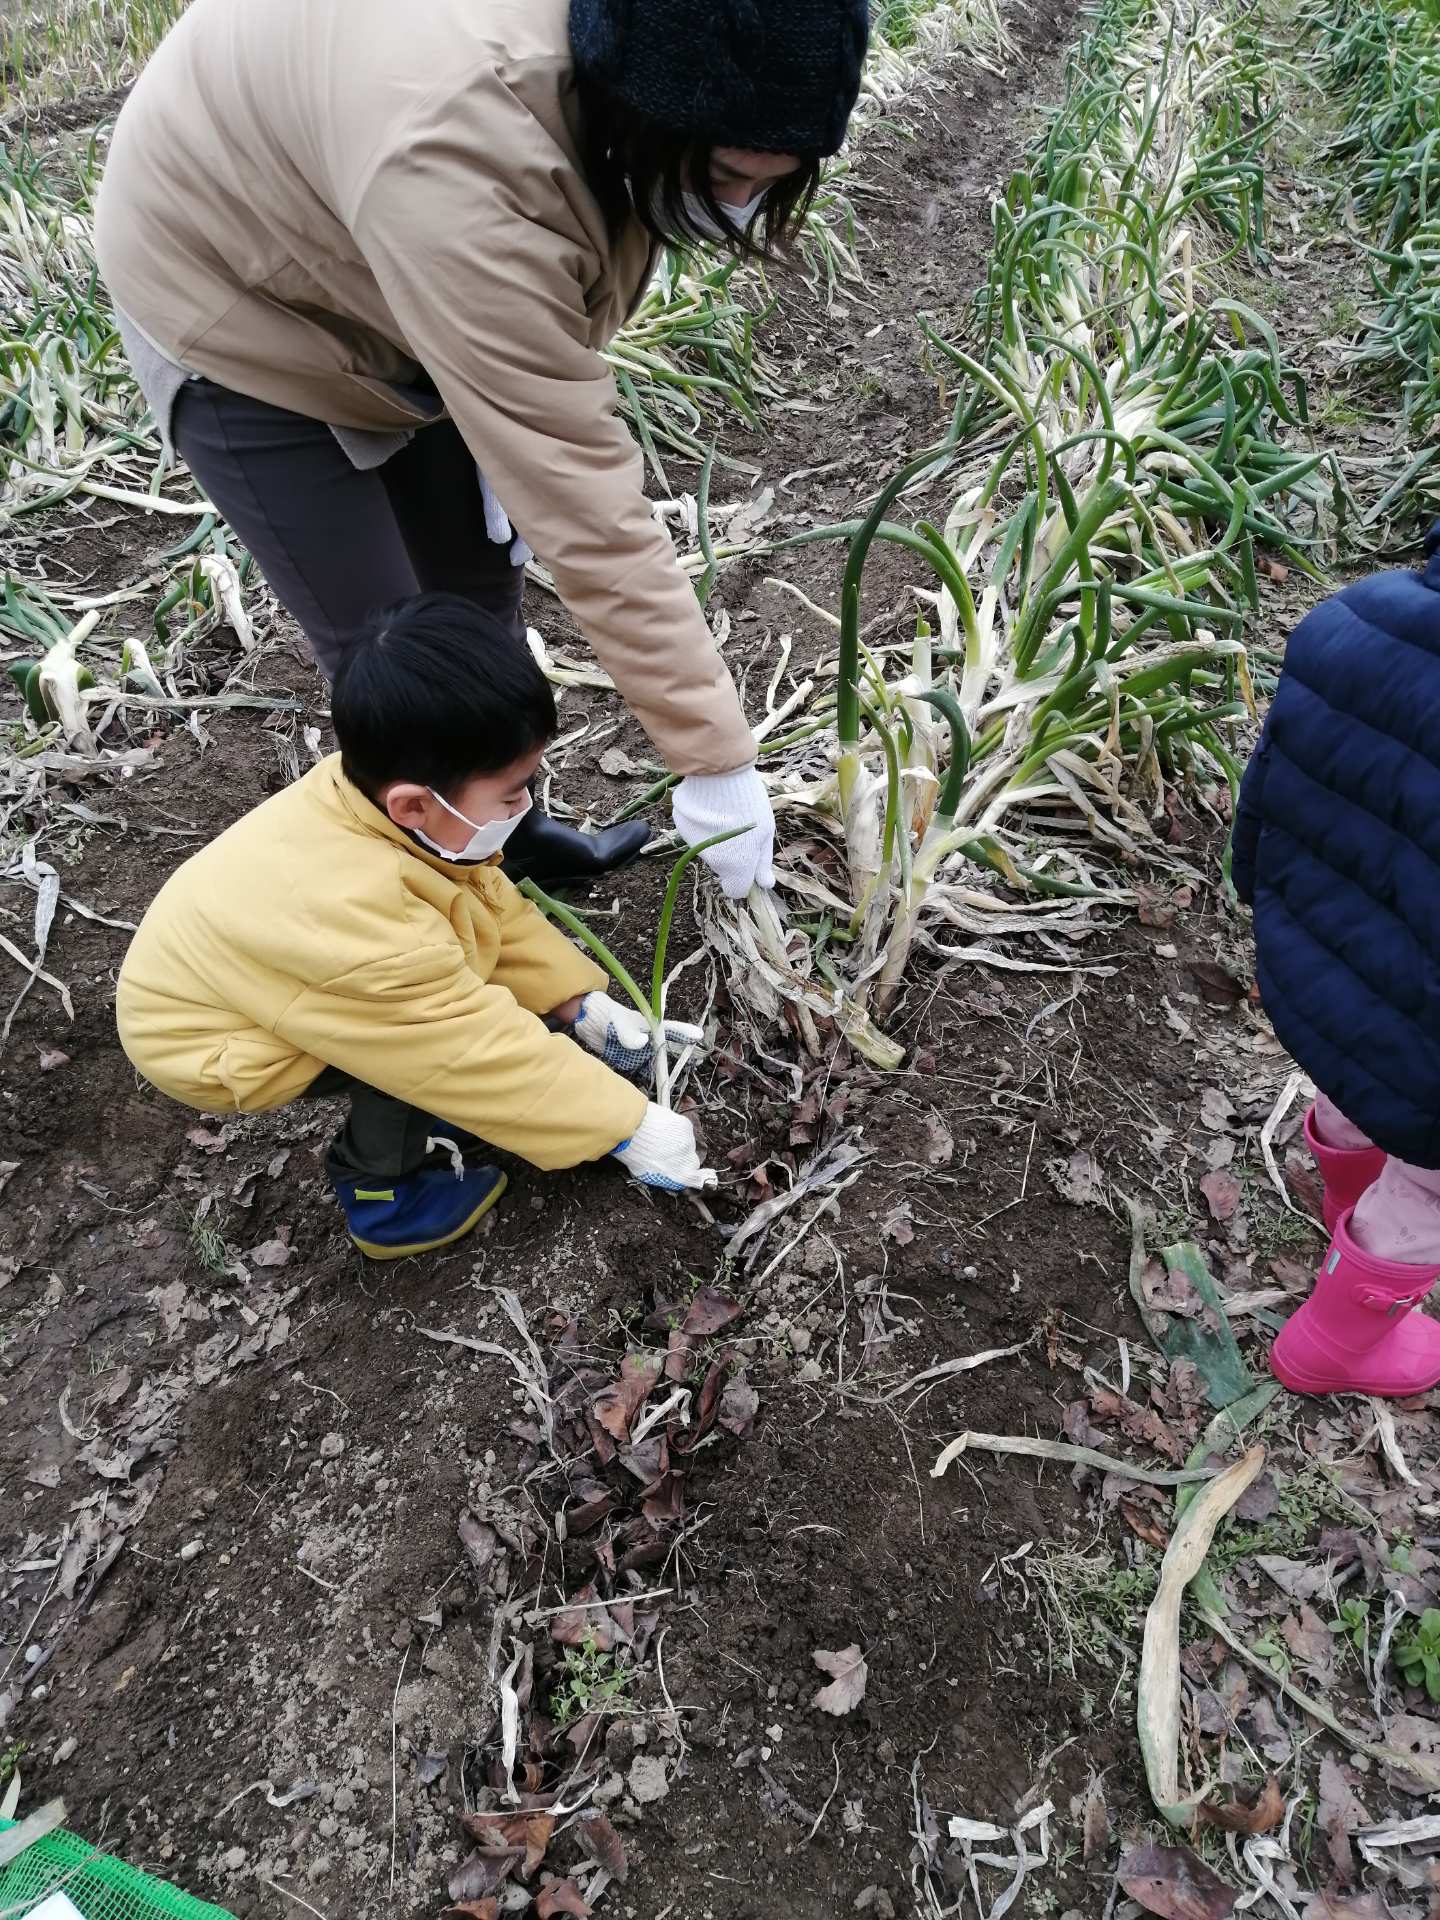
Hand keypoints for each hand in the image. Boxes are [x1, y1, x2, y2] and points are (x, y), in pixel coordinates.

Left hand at [572, 991, 703, 1077]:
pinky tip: (653, 1088)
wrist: (589, 1022)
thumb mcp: (619, 1024)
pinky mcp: (630, 1061)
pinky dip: (648, 1080)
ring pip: (656, 1064)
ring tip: (673, 1085)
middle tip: (695, 1065)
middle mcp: (649, 1040)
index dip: (685, 1033)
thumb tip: (643, 1043)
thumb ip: (630, 1034)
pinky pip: (642, 1072)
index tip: (699, 1037)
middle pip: (668, 1050)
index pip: (672, 1030)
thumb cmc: (608, 1017)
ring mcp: (640, 1051)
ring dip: (663, 1074)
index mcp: (650, 1027)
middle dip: (680, 1059)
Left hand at [611, 1104, 715, 1190]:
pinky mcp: (686, 1126)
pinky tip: (662, 1129)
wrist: (633, 1128)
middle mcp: (688, 1159)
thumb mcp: (645, 1174)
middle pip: (692, 1161)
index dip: (692, 1175)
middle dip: (682, 1158)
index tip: (691, 1173)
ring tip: (660, 1140)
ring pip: (687, 1144)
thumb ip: (662, 1177)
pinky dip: (675, 1130)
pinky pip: (683, 1130)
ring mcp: (688, 1141)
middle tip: (666, 1154)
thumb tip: (668, 1176)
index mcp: (680, 1175)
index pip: (697, 1179)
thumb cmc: (635, 1152)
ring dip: (678, 1143)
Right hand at [672, 767, 774, 899]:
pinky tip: (710, 806)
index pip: (735, 890)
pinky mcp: (681, 826)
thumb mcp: (766, 832)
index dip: (743, 879)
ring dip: (717, 838)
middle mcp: (712, 861)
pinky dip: (703, 824)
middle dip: (731, 855)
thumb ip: (763, 862)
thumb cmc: (749, 804)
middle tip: (741, 829)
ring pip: (708, 849)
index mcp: (735, 867)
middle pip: (723, 868)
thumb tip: (765, 885)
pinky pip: (695, 832)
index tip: (748, 863)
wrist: (719, 774)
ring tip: (726, 813)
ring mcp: (693, 844)